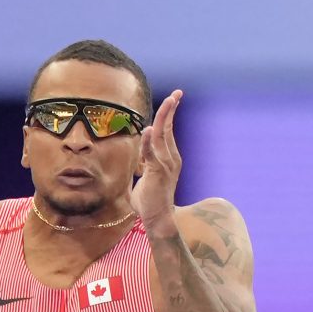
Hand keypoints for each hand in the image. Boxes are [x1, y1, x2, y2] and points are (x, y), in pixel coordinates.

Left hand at [131, 89, 184, 232]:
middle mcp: (171, 158)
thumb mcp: (144, 178)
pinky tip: (148, 129)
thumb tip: (135, 162)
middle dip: (171, 109)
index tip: (173, 100)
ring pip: (163, 136)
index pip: (168, 132)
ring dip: (164, 118)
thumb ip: (142, 166)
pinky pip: (151, 154)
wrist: (157, 218)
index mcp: (169, 158)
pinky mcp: (157, 172)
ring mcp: (166, 164)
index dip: (169, 115)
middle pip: (169, 129)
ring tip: (168, 101)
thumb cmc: (149, 201)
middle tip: (177, 93)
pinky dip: (149, 141)